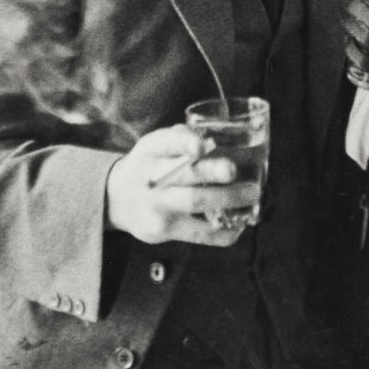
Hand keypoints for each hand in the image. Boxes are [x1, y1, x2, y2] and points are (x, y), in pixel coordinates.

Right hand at [105, 124, 259, 245]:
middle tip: (235, 170)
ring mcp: (158, 206)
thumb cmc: (149, 164)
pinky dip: (223, 231)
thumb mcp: (156, 144)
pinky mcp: (163, 231)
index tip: (201, 145)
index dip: (185, 142)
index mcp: (151, 150)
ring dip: (228, 199)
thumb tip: (216, 135)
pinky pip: (198, 233)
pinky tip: (239, 224)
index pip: (168, 142)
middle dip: (213, 171)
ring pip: (194, 203)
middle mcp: (152, 178)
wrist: (116, 198)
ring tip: (252, 193)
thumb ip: (182, 137)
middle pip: (185, 175)